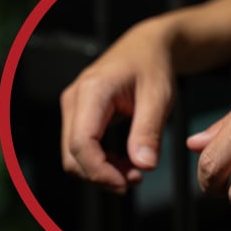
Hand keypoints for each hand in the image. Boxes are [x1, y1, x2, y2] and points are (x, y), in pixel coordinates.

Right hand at [58, 19, 179, 192]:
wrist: (146, 47)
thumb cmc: (153, 67)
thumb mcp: (159, 97)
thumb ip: (149, 132)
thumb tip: (144, 166)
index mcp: (92, 92)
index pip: (82, 143)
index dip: (100, 171)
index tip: (127, 183)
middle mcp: (73, 100)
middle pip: (72, 155)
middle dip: (101, 175)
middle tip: (135, 179)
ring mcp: (71, 108)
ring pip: (73, 156)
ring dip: (101, 172)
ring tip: (133, 171)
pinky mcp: (76, 116)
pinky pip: (79, 149)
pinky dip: (99, 163)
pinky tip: (123, 163)